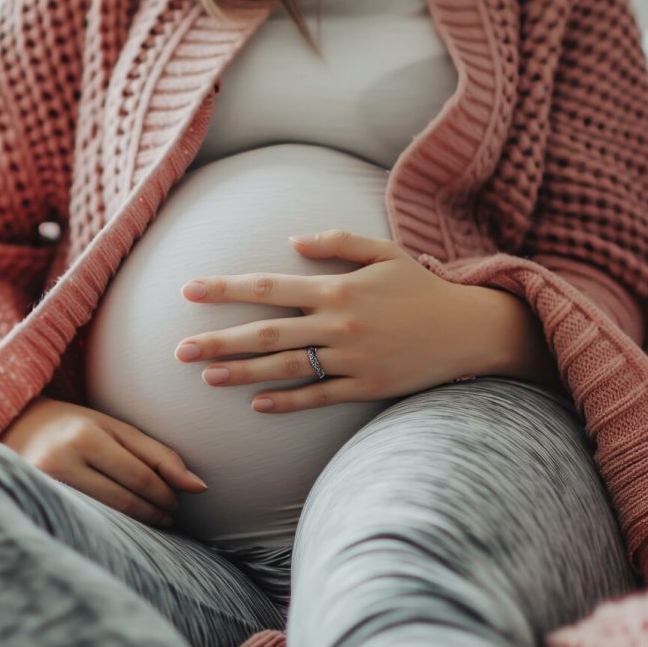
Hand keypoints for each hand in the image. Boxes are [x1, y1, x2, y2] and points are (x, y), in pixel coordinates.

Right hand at [0, 394, 207, 526]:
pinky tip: (125, 526)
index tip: (183, 498)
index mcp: (86, 436)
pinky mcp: (37, 504)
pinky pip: (86, 523)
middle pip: (126, 499)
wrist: (16, 428)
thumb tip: (199, 486)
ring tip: (156, 519)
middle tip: (171, 513)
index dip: (168, 492)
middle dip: (157, 509)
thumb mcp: (116, 429)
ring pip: (108, 517)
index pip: (141, 476)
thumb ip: (158, 455)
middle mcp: (62, 461)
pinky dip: (113, 527)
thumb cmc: (77, 427)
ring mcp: (44, 487)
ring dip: (140, 522)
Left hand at [174, 229, 495, 412]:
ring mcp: (350, 359)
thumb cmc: (423, 288)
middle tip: (179, 351)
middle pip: (265, 334)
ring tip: (206, 377)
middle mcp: (337, 325)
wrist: (469, 330)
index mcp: (337, 289)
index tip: (188, 292)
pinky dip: (287, 401)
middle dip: (218, 340)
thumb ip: (338, 243)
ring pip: (285, 369)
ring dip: (241, 374)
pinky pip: (318, 396)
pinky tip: (257, 405)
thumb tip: (293, 241)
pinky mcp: (365, 387)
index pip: (268, 287)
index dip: (224, 289)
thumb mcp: (385, 252)